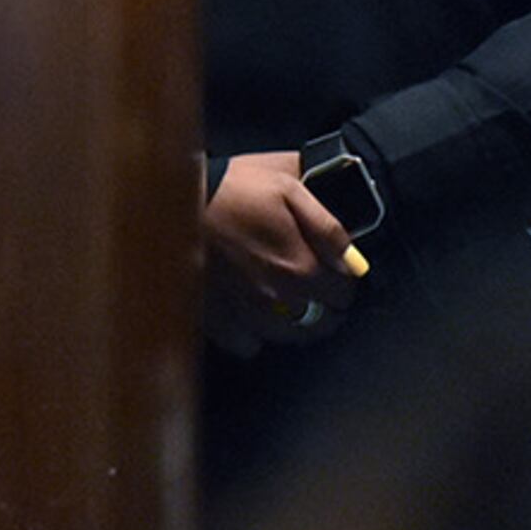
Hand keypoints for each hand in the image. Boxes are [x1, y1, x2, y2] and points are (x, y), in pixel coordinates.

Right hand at [199, 150, 365, 356]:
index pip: (343, 295)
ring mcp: (246, 312)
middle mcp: (277, 298)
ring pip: (286, 335)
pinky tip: (251, 311)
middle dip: (324, 306)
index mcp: (300, 266)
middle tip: (315, 287)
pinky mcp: (218, 318)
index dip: (343, 282)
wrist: (176, 198)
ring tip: (286, 301)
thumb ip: (328, 227)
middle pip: (319, 323)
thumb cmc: (233, 187)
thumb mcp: (289, 186)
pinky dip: (253, 332)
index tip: (334, 272)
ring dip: (293, 321)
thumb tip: (354, 259)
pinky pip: (247, 343)